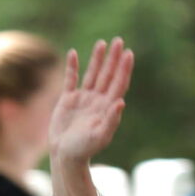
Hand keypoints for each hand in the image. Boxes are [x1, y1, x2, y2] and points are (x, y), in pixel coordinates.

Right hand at [48, 38, 133, 164]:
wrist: (66, 155)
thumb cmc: (85, 149)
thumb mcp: (100, 136)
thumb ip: (111, 120)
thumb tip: (121, 102)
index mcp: (107, 107)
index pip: (119, 84)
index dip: (124, 69)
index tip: (128, 54)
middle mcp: (98, 100)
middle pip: (108, 75)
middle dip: (113, 58)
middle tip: (119, 40)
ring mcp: (84, 99)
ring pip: (92, 74)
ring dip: (97, 59)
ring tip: (102, 43)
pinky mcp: (68, 100)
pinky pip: (71, 79)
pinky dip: (72, 67)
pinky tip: (73, 53)